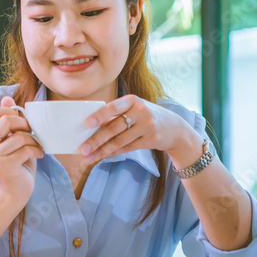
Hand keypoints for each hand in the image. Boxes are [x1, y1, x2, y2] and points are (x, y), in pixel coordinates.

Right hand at [0, 96, 44, 201]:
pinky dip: (36, 151)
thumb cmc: (18, 163)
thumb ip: (11, 121)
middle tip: (34, 133)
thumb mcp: (15, 139)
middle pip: (7, 121)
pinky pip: (25, 150)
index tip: (23, 122)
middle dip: (25, 124)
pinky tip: (38, 155)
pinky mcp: (4, 166)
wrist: (15, 191)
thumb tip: (7, 98)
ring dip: (34, 141)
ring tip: (37, 147)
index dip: (13, 112)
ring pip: (19, 137)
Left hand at [78, 95, 199, 166]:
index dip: (100, 115)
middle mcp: (141, 111)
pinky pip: (127, 148)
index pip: (114, 107)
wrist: (175, 128)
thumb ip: (116, 115)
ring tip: (88, 157)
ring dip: (101, 150)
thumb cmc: (146, 116)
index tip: (87, 123)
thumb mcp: (134, 109)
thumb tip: (91, 127)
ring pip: (119, 141)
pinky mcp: (151, 139)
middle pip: (114, 128)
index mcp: (132, 100)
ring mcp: (147, 126)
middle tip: (82, 149)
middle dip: (96, 140)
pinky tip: (101, 156)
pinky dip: (112, 153)